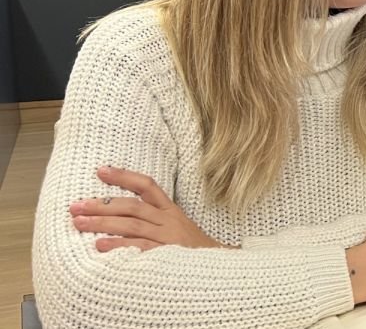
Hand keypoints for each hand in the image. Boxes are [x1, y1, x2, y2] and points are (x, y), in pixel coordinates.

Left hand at [69, 166, 227, 251]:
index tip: (100, 171)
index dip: (123, 177)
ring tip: (79, 223)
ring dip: (102, 222)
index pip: (147, 186)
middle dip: (101, 204)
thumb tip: (117, 213)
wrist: (217, 266)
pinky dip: (118, 246)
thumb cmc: (191, 249)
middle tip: (75, 206)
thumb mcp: (176, 227)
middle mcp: (168, 220)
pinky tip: (99, 245)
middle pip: (132, 206)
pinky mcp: (166, 254)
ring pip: (132, 224)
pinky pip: (139, 247)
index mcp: (170, 210)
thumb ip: (152, 219)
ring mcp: (167, 237)